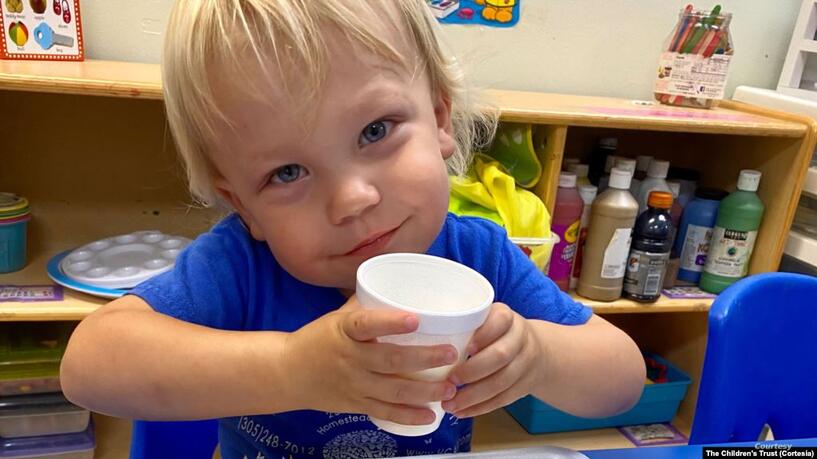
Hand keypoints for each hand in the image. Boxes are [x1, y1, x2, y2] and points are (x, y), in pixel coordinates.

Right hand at [284, 296, 458, 424]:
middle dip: (424, 358)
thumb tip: (404, 288)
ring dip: (425, 390)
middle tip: (451, 354)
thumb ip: (369, 305)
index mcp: (344, 329)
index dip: (391, 322)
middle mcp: (349, 357)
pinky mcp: (355, 404)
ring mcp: (353, 383)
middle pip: (390, 359)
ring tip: (450, 387)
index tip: (415, 319)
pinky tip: (431, 414)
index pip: (367, 323)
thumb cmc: (319, 338)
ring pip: (393, 389)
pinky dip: (409, 415)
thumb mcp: (338, 316)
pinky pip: (385, 411)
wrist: (287, 373)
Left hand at [441, 302, 542, 417]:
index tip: (466, 347)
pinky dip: (481, 408)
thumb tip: (420, 333)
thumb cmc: (495, 333)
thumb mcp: (486, 319)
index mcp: (507, 317)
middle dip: (474, 370)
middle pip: (501, 355)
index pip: (500, 321)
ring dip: (474, 396)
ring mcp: (525, 363)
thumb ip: (463, 323)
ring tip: (449, 404)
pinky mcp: (524, 386)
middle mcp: (520, 338)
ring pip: (502, 382)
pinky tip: (462, 412)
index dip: (483, 335)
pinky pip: (503, 399)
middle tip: (449, 381)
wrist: (539, 351)